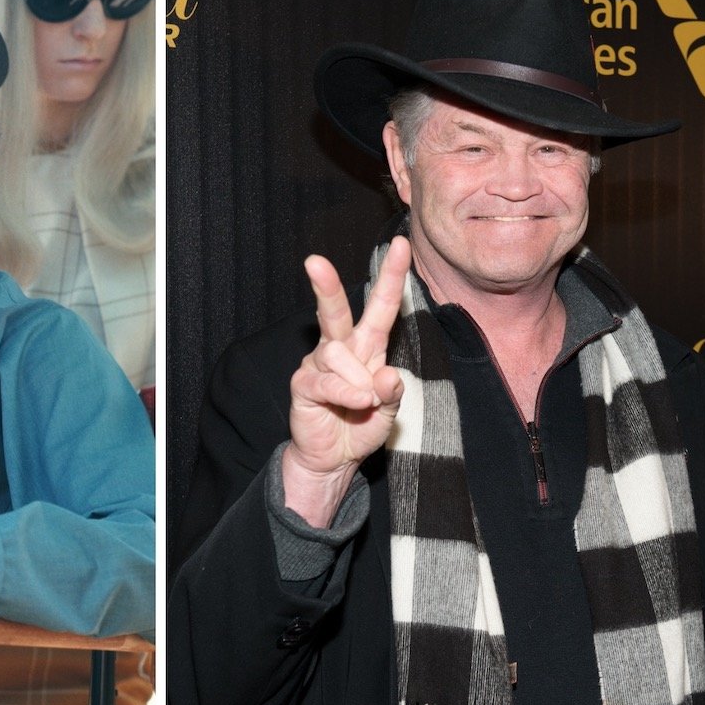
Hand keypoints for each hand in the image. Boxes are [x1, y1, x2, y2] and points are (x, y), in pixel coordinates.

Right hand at [283, 235, 409, 526]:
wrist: (332, 459)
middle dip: (326, 286)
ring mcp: (318, 366)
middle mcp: (340, 349)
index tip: (400, 244)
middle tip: (314, 261)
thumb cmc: (360, 428)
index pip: (380, 308)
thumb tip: (387, 374)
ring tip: (365, 403)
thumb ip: (391, 393)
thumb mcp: (388, 413)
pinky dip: (347, 393)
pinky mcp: (303, 385)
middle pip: (336, 311)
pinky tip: (358, 403)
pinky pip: (328, 382)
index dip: (391, 276)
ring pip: (339, 354)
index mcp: (366, 348)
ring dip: (359, 380)